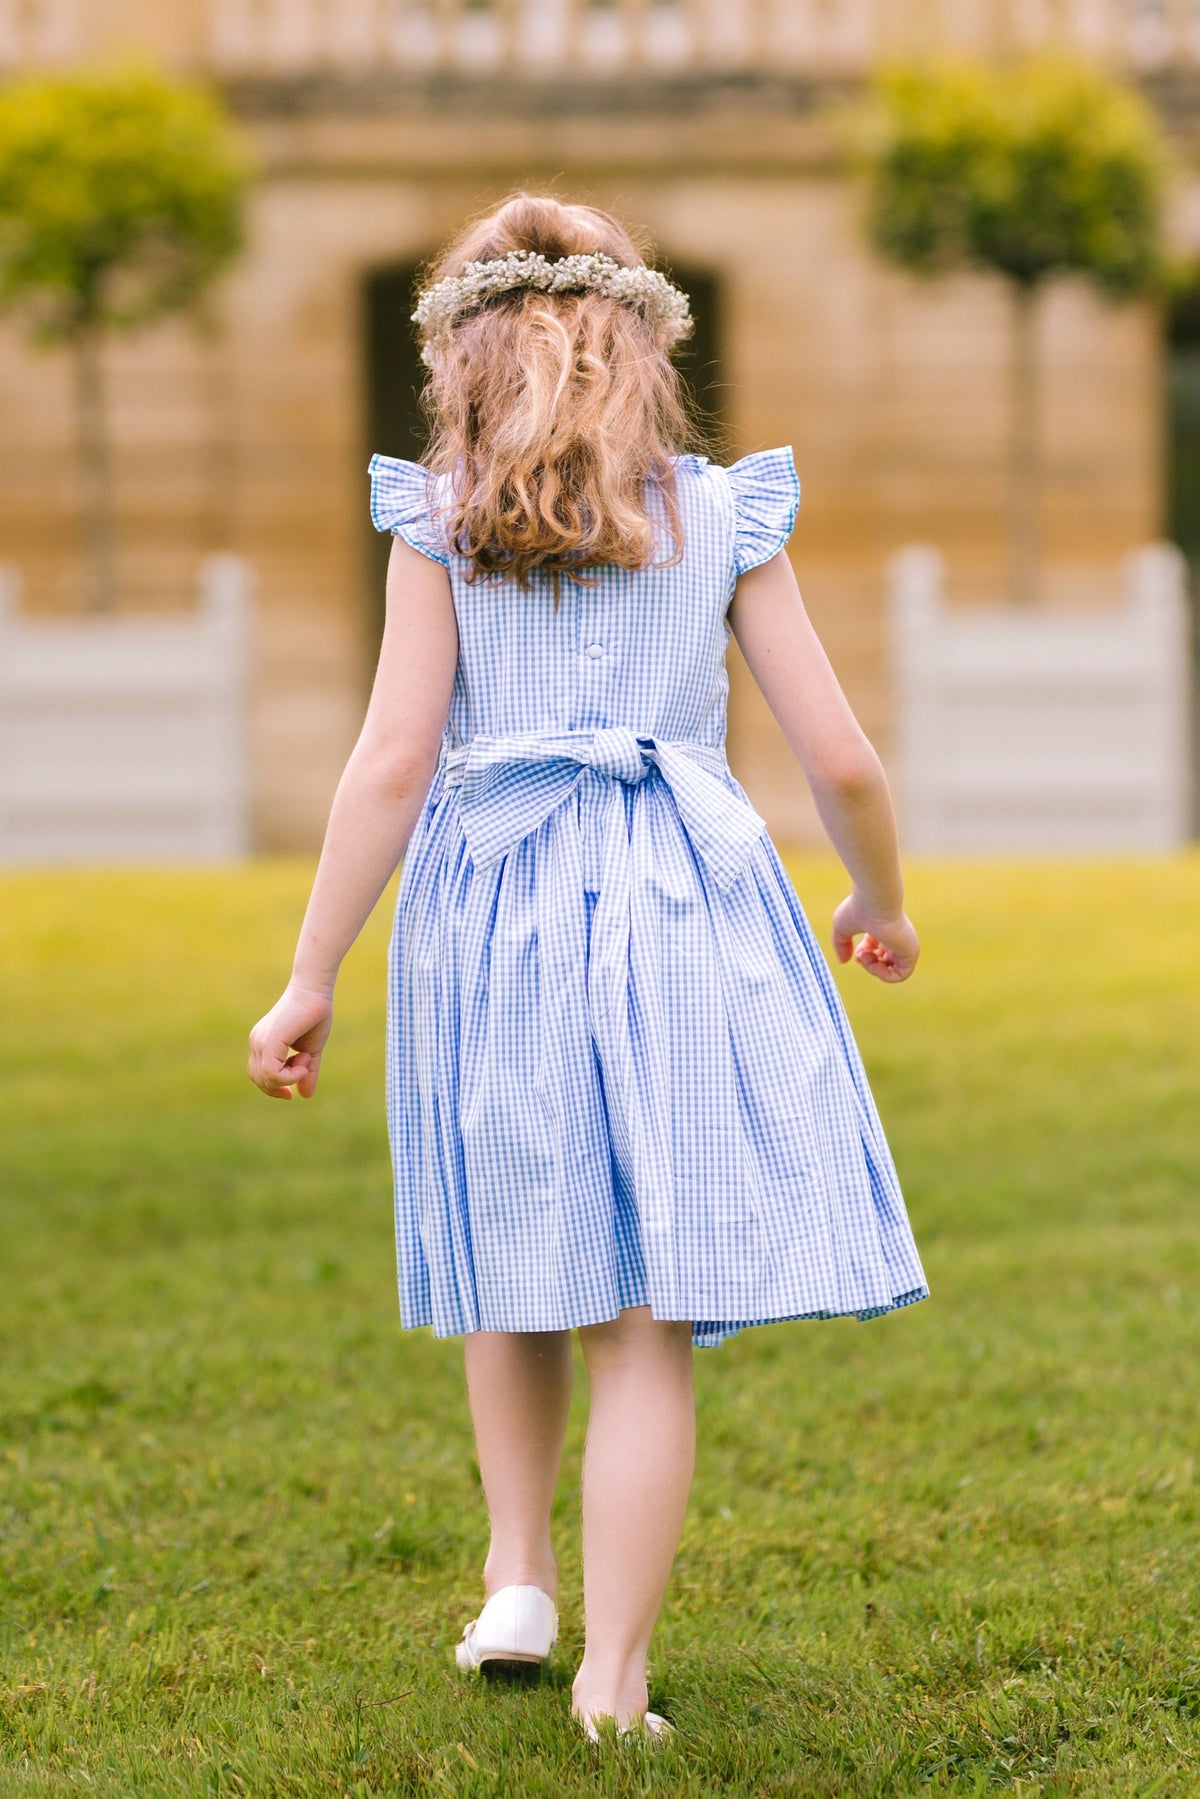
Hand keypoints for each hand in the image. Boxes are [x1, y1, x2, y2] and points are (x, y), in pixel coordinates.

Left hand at [247, 981, 333, 1099]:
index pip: (259, 1075)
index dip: (275, 1086)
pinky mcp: (269, 1041)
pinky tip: (304, 1061)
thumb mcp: (311, 1051)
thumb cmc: (314, 1016)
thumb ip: (306, 1072)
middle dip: (283, 1084)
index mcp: (262, 1043)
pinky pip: (272, 1072)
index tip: (293, 1090)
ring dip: (290, 1078)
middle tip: (305, 1068)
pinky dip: (289, 1075)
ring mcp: (260, 1041)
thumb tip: (306, 1095)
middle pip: (260, 1080)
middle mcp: (257, 1042)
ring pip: (265, 1079)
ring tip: (306, 1059)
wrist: (315, 991)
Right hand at [832, 894, 919, 983]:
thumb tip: (843, 962)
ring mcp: (905, 946)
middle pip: (884, 962)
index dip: (864, 955)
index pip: (877, 950)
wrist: (874, 901)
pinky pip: (900, 975)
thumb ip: (841, 945)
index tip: (858, 950)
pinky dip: (884, 975)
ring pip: (892, 970)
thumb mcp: (842, 928)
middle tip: (861, 954)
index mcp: (885, 930)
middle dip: (868, 963)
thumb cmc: (858, 909)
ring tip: (867, 956)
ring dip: (874, 969)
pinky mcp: (911, 952)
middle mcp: (897, 938)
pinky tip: (874, 964)